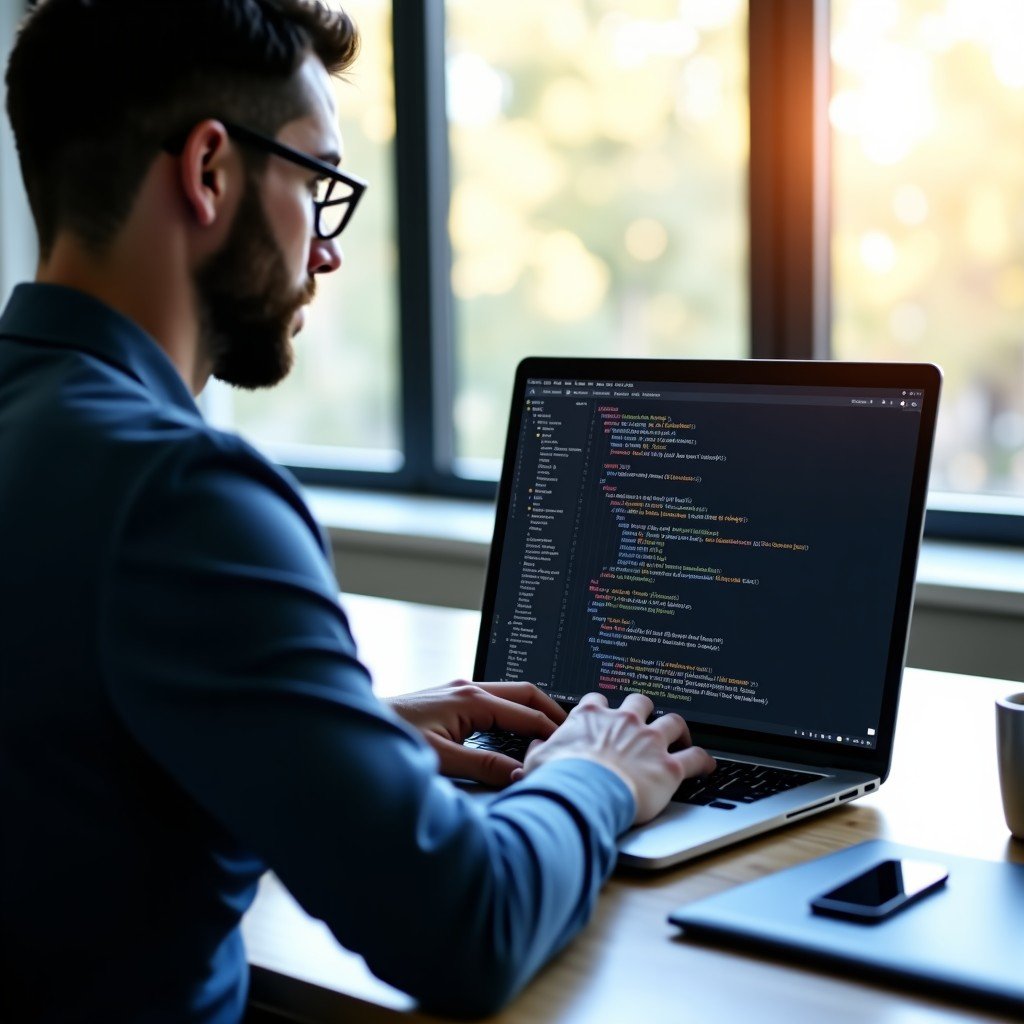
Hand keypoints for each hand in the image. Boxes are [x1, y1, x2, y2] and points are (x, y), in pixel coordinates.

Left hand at [385, 681, 566, 786]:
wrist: (352, 731)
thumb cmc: (391, 741)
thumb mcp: (441, 759)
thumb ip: (483, 766)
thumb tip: (519, 773)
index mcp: (471, 699)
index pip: (526, 713)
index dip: (551, 730)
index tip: (569, 747)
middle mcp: (467, 689)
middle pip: (524, 693)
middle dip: (550, 711)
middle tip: (571, 733)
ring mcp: (457, 691)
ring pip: (508, 696)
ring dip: (530, 712)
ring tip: (548, 734)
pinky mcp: (448, 700)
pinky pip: (492, 702)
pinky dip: (511, 715)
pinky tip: (512, 733)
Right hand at [516, 692, 715, 824]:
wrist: (583, 793)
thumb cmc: (559, 779)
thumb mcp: (537, 762)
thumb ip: (538, 752)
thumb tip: (533, 752)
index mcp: (591, 717)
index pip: (598, 700)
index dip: (603, 708)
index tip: (604, 715)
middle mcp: (623, 722)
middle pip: (640, 702)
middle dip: (643, 710)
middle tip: (644, 722)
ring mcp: (649, 741)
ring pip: (672, 721)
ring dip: (677, 729)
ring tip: (680, 737)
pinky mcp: (669, 767)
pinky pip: (695, 757)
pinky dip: (703, 761)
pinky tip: (706, 765)